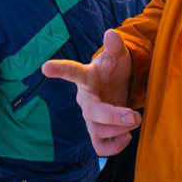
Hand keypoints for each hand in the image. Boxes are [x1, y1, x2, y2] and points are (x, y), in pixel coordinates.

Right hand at [42, 29, 140, 155]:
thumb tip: (111, 34)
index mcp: (86, 77)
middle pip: (91, 113)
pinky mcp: (98, 132)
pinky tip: (127, 136)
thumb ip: (115, 46)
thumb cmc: (112, 69)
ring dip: (120, 129)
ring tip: (136, 118)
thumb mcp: (117, 55)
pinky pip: (100, 147)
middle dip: (114, 117)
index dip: (59, 69)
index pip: (71, 71)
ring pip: (97, 131)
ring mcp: (90, 118)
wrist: (116, 85)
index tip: (46, 67)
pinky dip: (115, 147)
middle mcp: (85, 100)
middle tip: (134, 115)